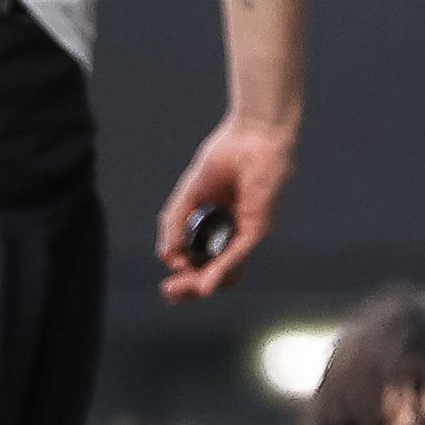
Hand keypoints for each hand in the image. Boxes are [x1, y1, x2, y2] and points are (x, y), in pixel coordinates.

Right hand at [155, 114, 293, 301]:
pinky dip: (221, 270)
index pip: (200, 264)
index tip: (166, 282)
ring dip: (203, 284)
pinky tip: (206, 282)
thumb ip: (174, 223)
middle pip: (212, 276)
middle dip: (189, 288)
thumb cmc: (227, 156)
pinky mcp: (258, 226)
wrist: (253, 133)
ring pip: (227, 273)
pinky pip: (238, 254)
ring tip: (183, 287)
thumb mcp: (189, 194)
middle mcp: (232, 235)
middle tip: (170, 291)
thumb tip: (166, 256)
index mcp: (215, 227)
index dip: (183, 278)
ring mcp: (245, 233)